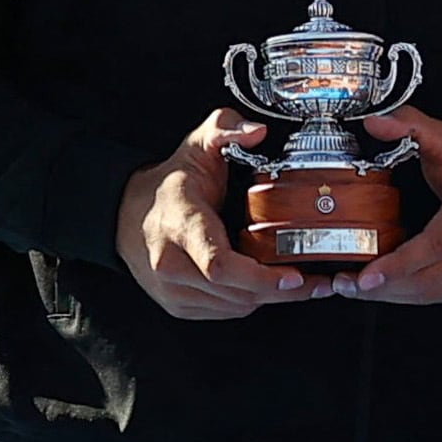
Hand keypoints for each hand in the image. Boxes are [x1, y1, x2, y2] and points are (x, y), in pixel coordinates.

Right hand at [115, 110, 322, 317]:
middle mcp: (171, 264)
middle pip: (233, 292)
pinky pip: (222, 312)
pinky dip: (248, 302)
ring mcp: (171, 289)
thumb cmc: (168, 184)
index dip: (259, 276)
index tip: (293, 275)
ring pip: (232, 307)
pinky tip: (267, 288)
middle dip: (279, 291)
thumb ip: (226, 128)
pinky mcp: (176, 305)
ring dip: (268, 299)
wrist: (124, 213)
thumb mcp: (196, 145)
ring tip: (300, 286)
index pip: (218, 264)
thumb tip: (257, 132)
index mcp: (181, 225)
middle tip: (316, 283)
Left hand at [345, 108, 441, 303]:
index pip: (437, 243)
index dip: (399, 264)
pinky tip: (389, 290)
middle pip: (430, 277)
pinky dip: (412, 297)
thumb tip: (375, 123)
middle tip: (347, 284)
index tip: (366, 276)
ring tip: (359, 290)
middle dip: (385, 287)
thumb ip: (411, 126)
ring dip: (394, 296)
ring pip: (435, 293)